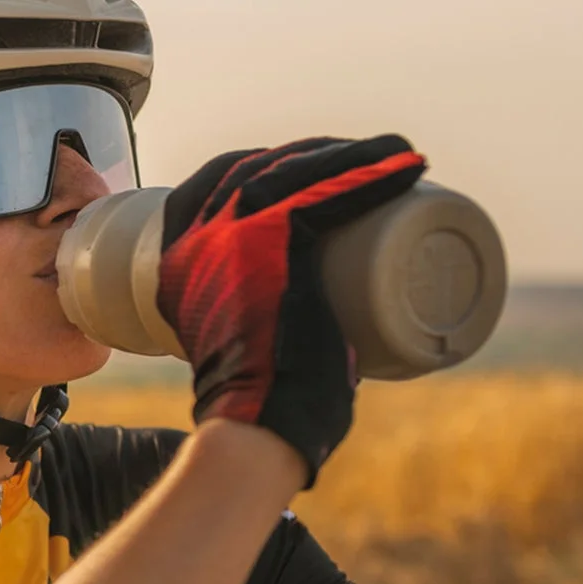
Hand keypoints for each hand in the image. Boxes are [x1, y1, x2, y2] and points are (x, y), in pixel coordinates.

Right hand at [156, 134, 425, 485]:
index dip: (268, 161)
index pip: (220, 180)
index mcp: (176, 260)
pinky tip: (406, 162)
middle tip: (362, 166)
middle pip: (259, 166)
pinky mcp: (274, 243)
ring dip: (350, 154)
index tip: (314, 169)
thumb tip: (301, 325)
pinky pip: (328, 191)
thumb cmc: (257, 408)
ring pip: (295, 168)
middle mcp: (196, 238)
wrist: (256, 429)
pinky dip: (374, 172)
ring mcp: (230, 236)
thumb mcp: (233, 346)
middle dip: (314, 154)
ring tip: (393, 157)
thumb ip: (251, 326)